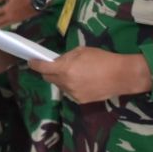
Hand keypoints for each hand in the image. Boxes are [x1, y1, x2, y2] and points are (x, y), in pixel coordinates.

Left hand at [0, 0, 36, 28]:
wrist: (37, 2)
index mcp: (7, 9)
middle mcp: (10, 16)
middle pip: (0, 22)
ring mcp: (16, 19)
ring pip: (6, 24)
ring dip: (0, 26)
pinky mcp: (21, 20)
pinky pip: (11, 24)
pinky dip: (7, 25)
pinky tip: (6, 24)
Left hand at [28, 47, 151, 103]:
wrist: (121, 76)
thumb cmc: (102, 59)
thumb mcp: (82, 51)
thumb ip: (66, 57)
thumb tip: (57, 61)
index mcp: (65, 68)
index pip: (43, 68)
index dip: (35, 64)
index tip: (31, 61)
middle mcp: (66, 83)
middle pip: (49, 78)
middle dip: (49, 72)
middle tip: (55, 66)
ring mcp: (73, 93)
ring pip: (59, 86)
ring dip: (61, 79)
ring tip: (74, 73)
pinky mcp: (80, 101)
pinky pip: (69, 92)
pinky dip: (71, 86)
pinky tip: (82, 81)